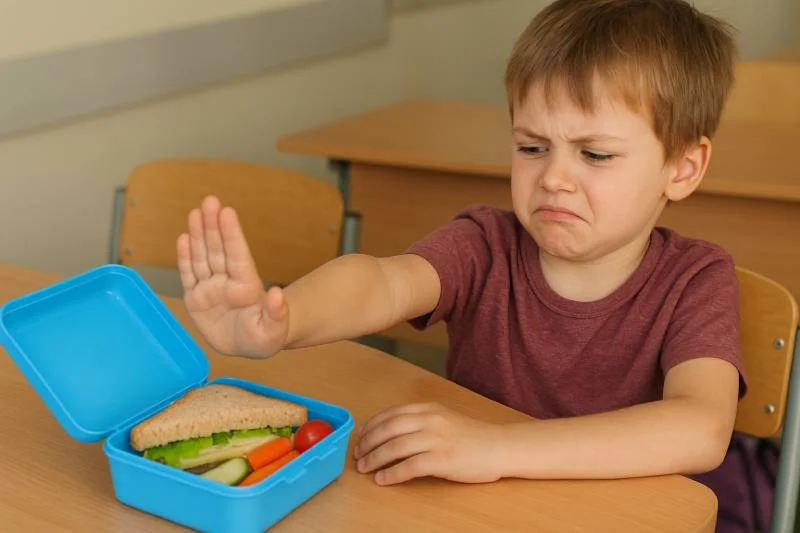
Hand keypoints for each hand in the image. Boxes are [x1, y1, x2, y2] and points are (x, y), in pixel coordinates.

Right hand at [177, 196, 287, 358]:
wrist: (250, 346)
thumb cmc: (266, 337)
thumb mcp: (275, 331)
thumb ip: (276, 312)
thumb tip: (277, 293)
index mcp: (247, 287)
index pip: (237, 256)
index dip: (232, 234)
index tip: (228, 212)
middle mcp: (228, 282)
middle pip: (219, 250)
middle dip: (213, 226)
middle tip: (210, 201)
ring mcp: (211, 288)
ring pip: (202, 257)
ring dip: (198, 235)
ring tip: (196, 212)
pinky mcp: (196, 298)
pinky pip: (189, 275)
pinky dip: (185, 257)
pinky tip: (183, 238)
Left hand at [353, 403, 504, 485]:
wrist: (499, 447)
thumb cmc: (472, 436)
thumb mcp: (444, 418)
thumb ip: (420, 420)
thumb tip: (390, 432)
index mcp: (429, 409)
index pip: (391, 414)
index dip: (371, 426)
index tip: (360, 437)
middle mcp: (430, 420)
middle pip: (388, 429)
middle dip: (368, 443)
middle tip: (357, 455)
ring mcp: (437, 439)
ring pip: (395, 447)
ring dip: (375, 459)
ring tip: (364, 468)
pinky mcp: (443, 459)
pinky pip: (410, 466)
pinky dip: (392, 474)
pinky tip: (383, 479)